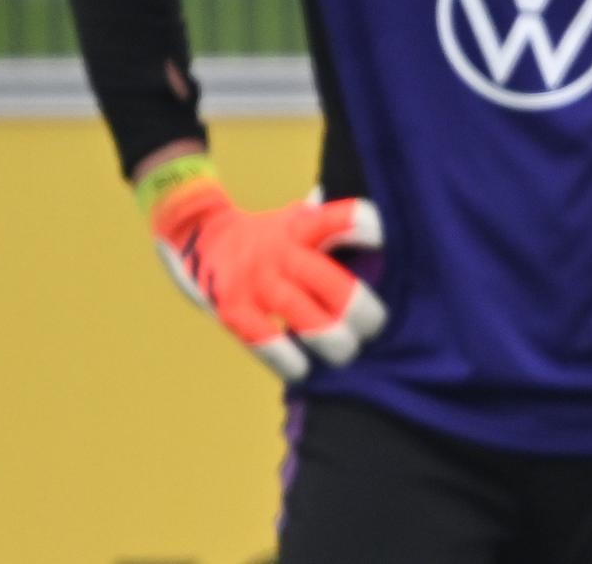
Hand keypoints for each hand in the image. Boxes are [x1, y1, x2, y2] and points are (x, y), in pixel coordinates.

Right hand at [143, 156, 386, 381]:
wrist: (199, 235)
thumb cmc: (270, 236)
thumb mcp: (300, 221)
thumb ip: (336, 230)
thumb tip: (392, 239)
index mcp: (303, 227)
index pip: (338, 219)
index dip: (363, 228)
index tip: (387, 243)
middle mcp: (281, 253)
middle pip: (326, 278)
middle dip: (356, 307)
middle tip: (376, 326)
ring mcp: (256, 282)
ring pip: (299, 312)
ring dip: (328, 337)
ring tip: (348, 353)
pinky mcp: (233, 309)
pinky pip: (262, 338)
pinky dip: (284, 358)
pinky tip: (303, 371)